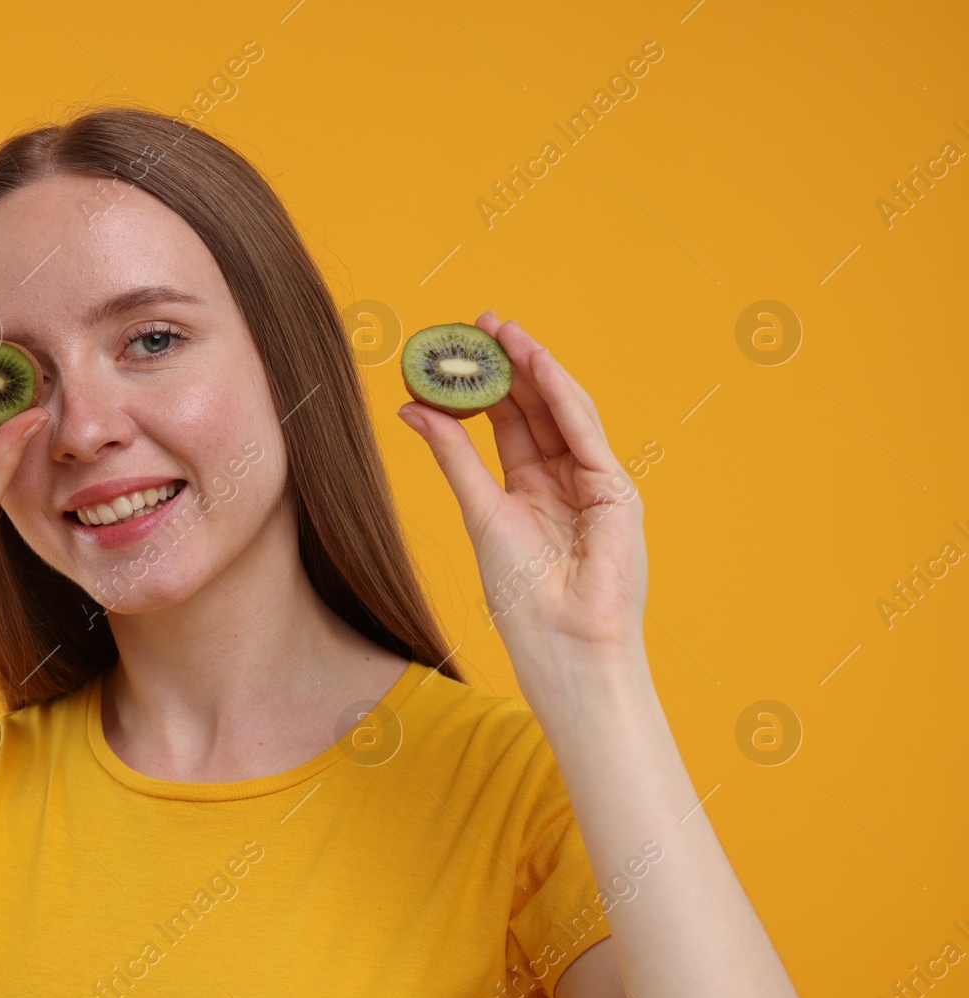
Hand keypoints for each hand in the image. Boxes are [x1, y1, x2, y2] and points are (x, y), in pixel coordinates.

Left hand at [397, 312, 646, 650]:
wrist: (563, 644)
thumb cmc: (522, 597)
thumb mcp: (479, 510)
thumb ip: (453, 456)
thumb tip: (412, 408)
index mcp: (531, 492)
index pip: (510, 424)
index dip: (488, 385)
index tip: (459, 348)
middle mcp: (565, 482)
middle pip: (537, 410)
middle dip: (512, 365)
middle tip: (482, 323)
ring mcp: (594, 484)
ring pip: (563, 413)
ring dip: (537, 369)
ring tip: (505, 332)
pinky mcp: (616, 491)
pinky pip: (586, 433)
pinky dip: (562, 396)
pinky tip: (538, 364)